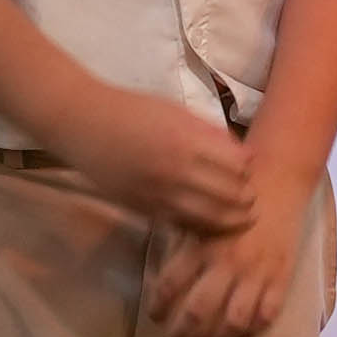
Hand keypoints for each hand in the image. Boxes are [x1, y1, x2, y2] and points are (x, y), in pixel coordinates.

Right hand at [53, 84, 257, 237]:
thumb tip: (244, 156)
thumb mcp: (179, 112)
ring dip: (229, 219)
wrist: (85, 125)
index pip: (239, 166)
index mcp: (189, 141)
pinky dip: (200, 225)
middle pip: (230, 197)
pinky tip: (208, 220)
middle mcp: (176, 172)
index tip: (249, 168)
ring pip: (209, 219)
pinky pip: (181, 225)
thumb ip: (212, 134)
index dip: (249, 169)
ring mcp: (159, 195)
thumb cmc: (134, 111)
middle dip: (246, 199)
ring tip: (238, 215)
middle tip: (251, 197)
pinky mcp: (143, 210)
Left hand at [147, 177, 306, 336]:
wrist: (280, 178)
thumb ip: (181, 247)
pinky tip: (240, 331)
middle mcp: (227, 263)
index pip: (168, 287)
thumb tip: (163, 281)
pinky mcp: (282, 276)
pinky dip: (252, 331)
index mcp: (201, 246)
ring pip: (233, 322)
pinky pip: (267, 315)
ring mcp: (257, 272)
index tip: (156, 315)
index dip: (157, 307)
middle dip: (180, 334)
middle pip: (197, 313)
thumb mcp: (199, 216)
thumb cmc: (232, 196)